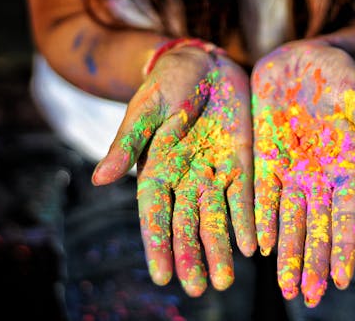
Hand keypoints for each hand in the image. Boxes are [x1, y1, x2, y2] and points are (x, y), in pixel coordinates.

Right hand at [92, 46, 255, 295]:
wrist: (204, 64)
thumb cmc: (168, 84)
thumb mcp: (145, 108)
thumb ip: (127, 143)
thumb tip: (99, 180)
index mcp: (155, 169)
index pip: (154, 214)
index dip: (158, 243)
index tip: (163, 275)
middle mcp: (185, 178)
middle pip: (186, 223)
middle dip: (191, 255)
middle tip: (196, 289)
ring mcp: (214, 173)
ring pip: (217, 217)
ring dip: (221, 248)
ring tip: (225, 280)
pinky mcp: (241, 163)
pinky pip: (246, 196)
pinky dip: (249, 220)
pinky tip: (254, 246)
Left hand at [251, 40, 354, 306]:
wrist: (300, 59)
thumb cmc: (339, 76)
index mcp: (348, 166)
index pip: (347, 215)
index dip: (344, 247)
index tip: (340, 280)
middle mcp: (319, 175)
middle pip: (317, 226)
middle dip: (313, 261)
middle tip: (308, 297)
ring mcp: (291, 169)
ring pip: (290, 218)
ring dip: (288, 251)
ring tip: (286, 286)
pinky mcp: (265, 158)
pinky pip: (264, 195)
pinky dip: (263, 220)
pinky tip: (261, 246)